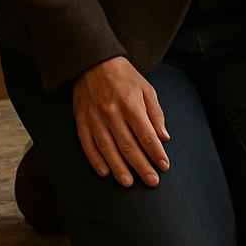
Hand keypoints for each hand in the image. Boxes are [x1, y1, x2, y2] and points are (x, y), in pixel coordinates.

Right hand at [72, 56, 170, 187]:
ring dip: (119, 168)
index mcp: (131, 104)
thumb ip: (156, 114)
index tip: (164, 165)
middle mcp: (112, 113)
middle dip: (142, 166)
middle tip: (152, 181)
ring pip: (108, 149)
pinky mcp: (82, 121)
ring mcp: (95, 118)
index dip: (156, 152)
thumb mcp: (146, 89)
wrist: (93, 62)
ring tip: (129, 183)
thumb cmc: (124, 76)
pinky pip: (88, 145)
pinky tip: (104, 172)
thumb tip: (164, 137)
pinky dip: (96, 160)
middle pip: (129, 146)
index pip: (146, 135)